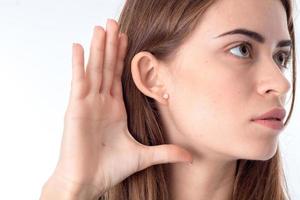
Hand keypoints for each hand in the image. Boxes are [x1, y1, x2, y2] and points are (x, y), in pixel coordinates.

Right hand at [45, 19, 192, 197]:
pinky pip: (78, 82)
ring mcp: (88, 104)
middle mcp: (101, 103)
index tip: (128, 39)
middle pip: (107, 68)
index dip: (122, 57)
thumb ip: (166, 152)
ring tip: (101, 28)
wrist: (88, 183)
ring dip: (98, 48)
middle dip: (111, 45)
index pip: (118, 76)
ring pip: (95, 70)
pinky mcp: (76, 109)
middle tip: (113, 24)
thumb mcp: (143, 156)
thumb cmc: (109, 169)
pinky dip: (78, 65)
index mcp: (114, 109)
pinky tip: (79, 48)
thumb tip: (190, 157)